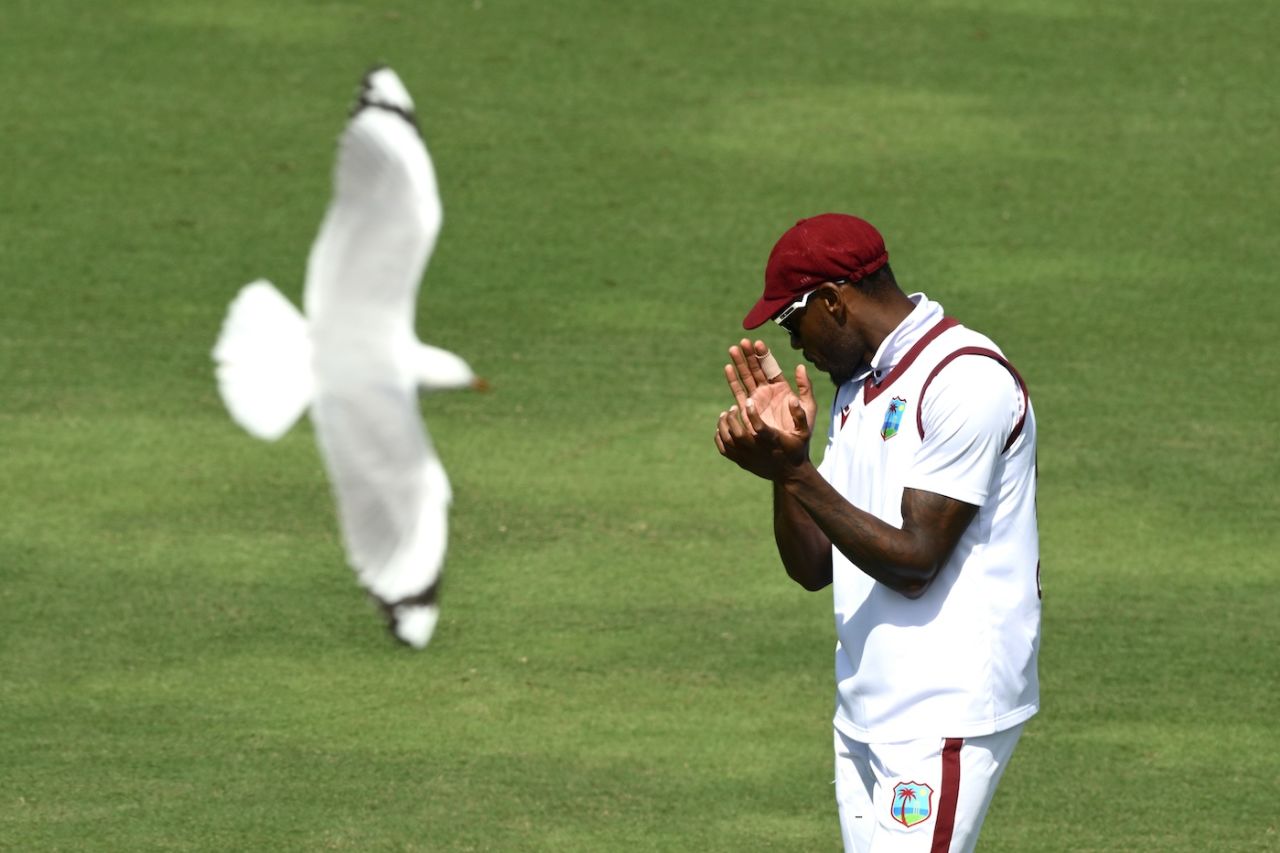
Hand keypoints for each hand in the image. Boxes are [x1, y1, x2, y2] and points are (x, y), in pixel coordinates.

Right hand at [715, 340, 816, 479]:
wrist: (790, 455)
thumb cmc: (802, 434)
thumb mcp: (809, 408)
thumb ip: (805, 388)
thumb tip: (800, 367)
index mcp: (782, 389)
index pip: (771, 367)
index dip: (764, 355)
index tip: (757, 343)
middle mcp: (768, 392)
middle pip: (756, 369)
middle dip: (749, 356)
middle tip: (742, 342)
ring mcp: (757, 400)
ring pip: (746, 378)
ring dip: (739, 364)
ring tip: (733, 349)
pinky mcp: (748, 410)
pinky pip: (739, 392)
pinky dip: (733, 380)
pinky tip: (728, 368)